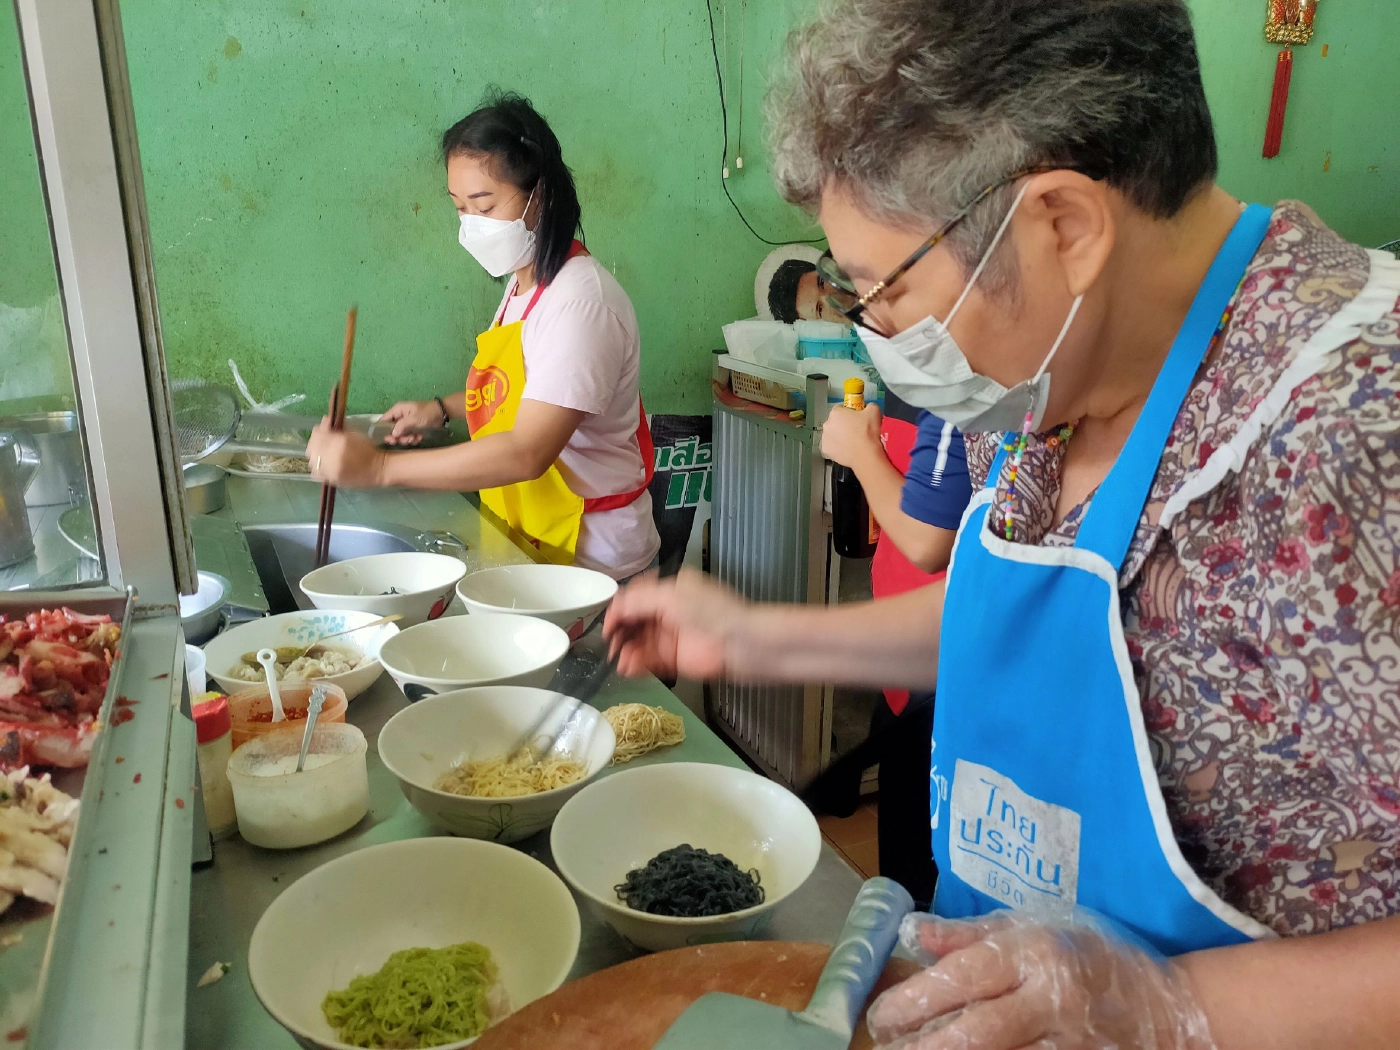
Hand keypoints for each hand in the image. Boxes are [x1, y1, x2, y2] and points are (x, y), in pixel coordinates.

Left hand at [307, 419, 387, 487]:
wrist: (378, 469)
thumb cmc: (368, 449)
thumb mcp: (354, 434)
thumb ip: (338, 427)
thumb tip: (325, 420)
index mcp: (340, 442)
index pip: (318, 434)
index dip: (318, 430)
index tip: (322, 430)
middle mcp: (333, 456)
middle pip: (312, 447)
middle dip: (315, 443)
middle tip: (321, 442)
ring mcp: (331, 470)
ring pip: (312, 461)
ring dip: (315, 455)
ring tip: (322, 454)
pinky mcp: (331, 480)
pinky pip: (316, 473)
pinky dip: (317, 467)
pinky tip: (324, 464)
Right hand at [382, 400, 444, 445]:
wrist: (442, 414)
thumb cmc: (427, 413)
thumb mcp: (414, 419)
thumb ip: (402, 426)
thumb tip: (392, 434)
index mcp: (397, 410)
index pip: (384, 420)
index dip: (384, 430)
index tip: (390, 439)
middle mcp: (400, 416)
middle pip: (392, 430)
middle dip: (399, 437)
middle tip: (406, 440)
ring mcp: (406, 423)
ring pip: (400, 435)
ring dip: (407, 439)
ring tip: (415, 437)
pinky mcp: (413, 428)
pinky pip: (408, 436)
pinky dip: (413, 439)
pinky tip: (419, 437)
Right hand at [604, 568, 748, 679]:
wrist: (742, 644)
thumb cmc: (713, 613)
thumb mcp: (671, 596)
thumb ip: (640, 601)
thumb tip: (616, 607)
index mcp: (671, 589)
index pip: (636, 597)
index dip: (619, 609)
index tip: (608, 623)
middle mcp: (669, 611)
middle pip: (634, 621)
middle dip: (620, 632)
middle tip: (610, 643)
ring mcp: (672, 637)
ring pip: (639, 643)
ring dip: (626, 650)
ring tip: (618, 658)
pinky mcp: (676, 660)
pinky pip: (649, 661)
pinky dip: (636, 664)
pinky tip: (627, 667)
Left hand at [821, 403, 883, 469]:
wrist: (867, 454)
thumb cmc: (869, 432)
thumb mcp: (874, 411)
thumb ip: (869, 406)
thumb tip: (868, 408)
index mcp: (836, 413)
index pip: (840, 409)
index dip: (849, 413)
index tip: (856, 418)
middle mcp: (827, 424)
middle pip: (835, 422)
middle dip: (843, 425)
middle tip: (856, 430)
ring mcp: (825, 439)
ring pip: (832, 434)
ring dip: (839, 436)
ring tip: (852, 441)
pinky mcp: (826, 451)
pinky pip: (832, 446)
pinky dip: (838, 447)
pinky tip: (847, 449)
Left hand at [867, 912, 1214, 1049]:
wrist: (1171, 1007)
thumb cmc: (1089, 958)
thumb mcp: (1031, 928)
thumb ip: (968, 936)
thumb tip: (913, 933)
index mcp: (1034, 953)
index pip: (965, 976)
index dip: (917, 1000)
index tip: (880, 1018)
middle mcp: (1051, 1000)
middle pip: (979, 1033)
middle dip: (926, 1047)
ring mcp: (1070, 1045)